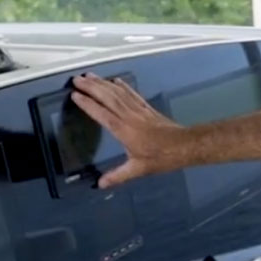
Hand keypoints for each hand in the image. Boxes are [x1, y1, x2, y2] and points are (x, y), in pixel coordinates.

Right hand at [68, 74, 193, 187]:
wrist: (184, 146)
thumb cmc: (162, 158)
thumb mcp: (138, 169)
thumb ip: (118, 176)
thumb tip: (100, 184)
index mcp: (124, 130)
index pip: (102, 114)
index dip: (88, 104)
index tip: (75, 95)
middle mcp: (130, 117)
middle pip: (108, 98)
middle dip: (91, 87)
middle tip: (77, 79)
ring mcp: (139, 110)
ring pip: (118, 93)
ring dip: (103, 83)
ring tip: (90, 75)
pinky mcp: (147, 109)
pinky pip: (133, 94)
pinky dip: (123, 86)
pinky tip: (116, 80)